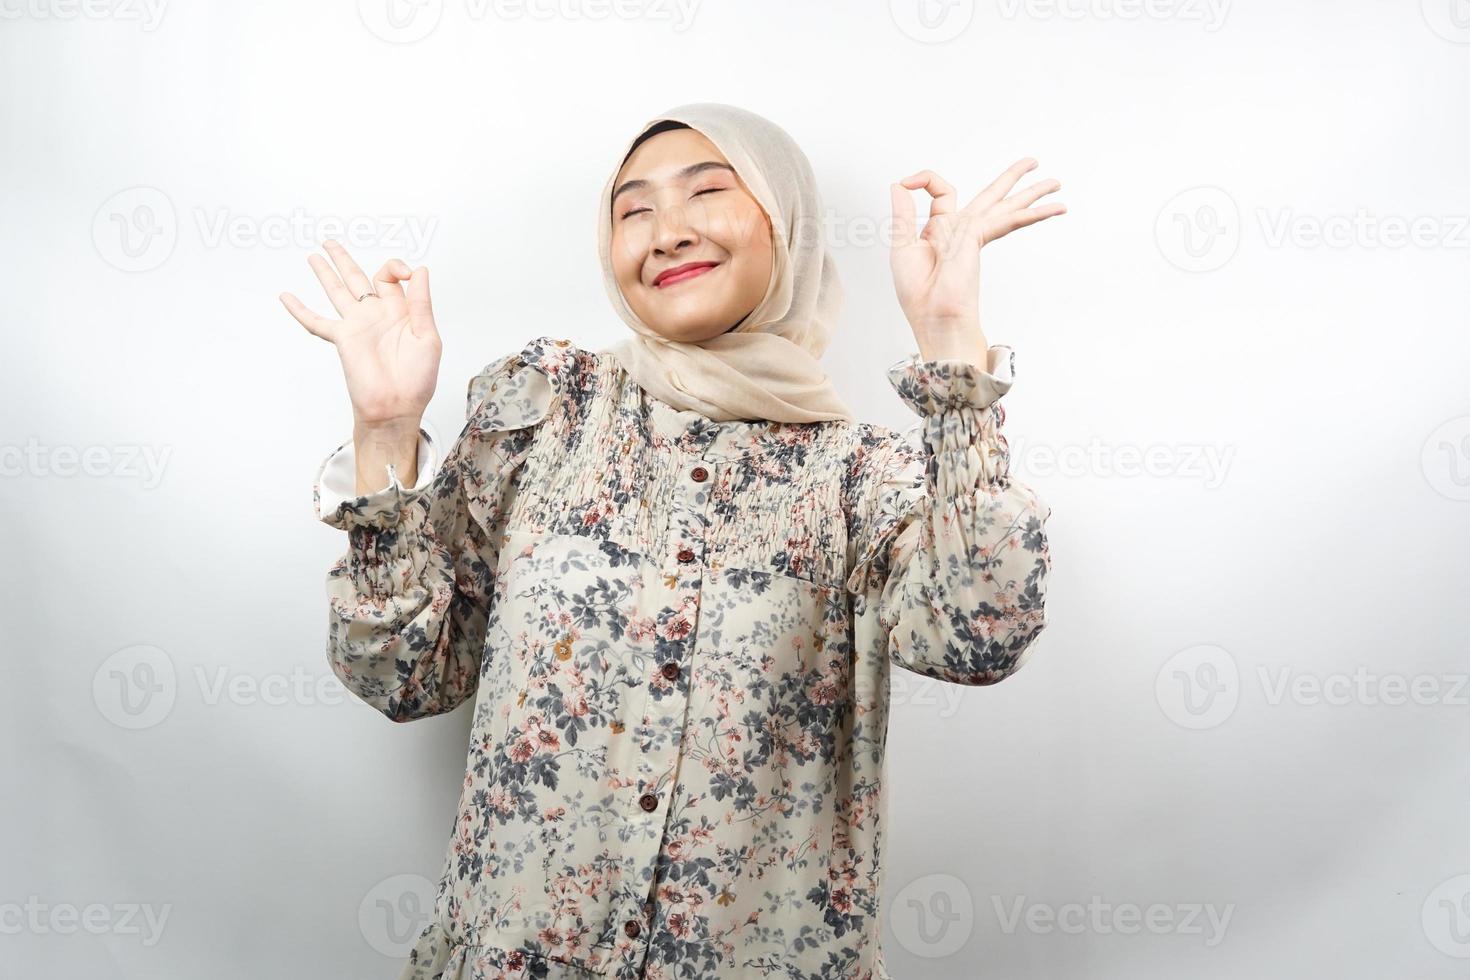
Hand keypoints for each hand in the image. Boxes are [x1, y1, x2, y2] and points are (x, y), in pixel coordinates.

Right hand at [280, 240, 440, 431]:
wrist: (397, 406)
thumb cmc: (417, 379)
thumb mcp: (427, 337)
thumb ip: (421, 303)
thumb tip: (421, 270)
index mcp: (400, 311)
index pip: (390, 278)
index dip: (396, 267)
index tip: (406, 273)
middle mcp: (376, 314)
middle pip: (357, 278)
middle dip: (344, 259)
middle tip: (330, 243)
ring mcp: (357, 325)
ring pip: (337, 291)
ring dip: (325, 273)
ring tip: (314, 256)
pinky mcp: (342, 339)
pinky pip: (316, 322)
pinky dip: (300, 310)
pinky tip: (286, 297)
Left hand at [890, 158, 1064, 350]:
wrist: (934, 316)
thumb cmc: (918, 293)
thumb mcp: (901, 245)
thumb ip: (903, 214)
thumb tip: (899, 185)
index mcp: (940, 230)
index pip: (942, 193)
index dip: (924, 181)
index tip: (907, 183)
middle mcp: (961, 230)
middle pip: (991, 196)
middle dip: (1011, 179)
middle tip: (1032, 163)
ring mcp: (973, 234)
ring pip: (1008, 205)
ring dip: (1033, 193)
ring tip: (1055, 183)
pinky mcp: (980, 240)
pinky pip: (1009, 220)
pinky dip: (1032, 213)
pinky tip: (1055, 208)